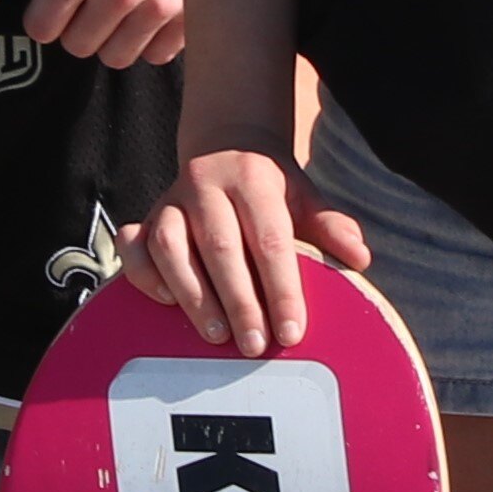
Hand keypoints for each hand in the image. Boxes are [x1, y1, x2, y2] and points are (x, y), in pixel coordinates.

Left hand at [0, 0, 184, 69]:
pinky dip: (148, 39)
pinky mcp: (187, 10)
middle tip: (86, 0)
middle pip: (78, 47)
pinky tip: (144, 10)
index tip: (52, 2)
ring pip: (117, 57)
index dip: (41, 16)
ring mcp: (158, 2)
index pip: (41, 29)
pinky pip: (157, 53)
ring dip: (111, 37)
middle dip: (76, 27)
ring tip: (116, 6)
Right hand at [124, 142, 366, 355]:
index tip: (291, 331)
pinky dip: (145, 276)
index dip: (282, 288)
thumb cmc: (271, 189)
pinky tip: (166, 302)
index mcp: (253, 178)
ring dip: (193, 295)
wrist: (226, 146)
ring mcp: (170, 200)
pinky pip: (133, 246)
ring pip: (170, 246)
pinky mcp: (145, 217)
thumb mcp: (304, 198)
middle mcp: (207, 184)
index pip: (270, 238)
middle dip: (239, 301)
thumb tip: (359, 258)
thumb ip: (330, 226)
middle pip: (221, 247)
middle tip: (255, 345)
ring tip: (215, 335)